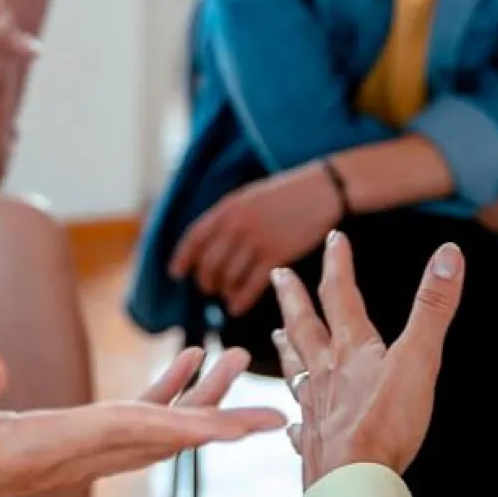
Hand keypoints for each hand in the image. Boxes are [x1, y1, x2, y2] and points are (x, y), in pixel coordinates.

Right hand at [0, 345, 284, 496]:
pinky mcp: (47, 449)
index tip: (251, 422)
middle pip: (155, 437)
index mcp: (40, 448)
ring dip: (188, 401)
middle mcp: (60, 460)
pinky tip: (169, 374)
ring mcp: (58, 458)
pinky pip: (116, 428)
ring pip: (143, 433)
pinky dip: (151, 401)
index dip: (196, 423)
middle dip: (213, 414)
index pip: (133, 433)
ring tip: (225, 359)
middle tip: (265, 391)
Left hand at [168, 162, 342, 316]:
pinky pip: (251, 285)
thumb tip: (207, 243)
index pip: (195, 237)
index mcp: (228, 207)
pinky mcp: (278, 255)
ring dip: (224, 290)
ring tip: (225, 294)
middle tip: (207, 287)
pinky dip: (240, 299)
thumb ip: (228, 217)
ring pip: (229, 276)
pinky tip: (236, 306)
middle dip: (205, 279)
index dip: (183, 258)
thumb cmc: (285, 193)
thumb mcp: (248, 196)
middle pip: (209, 262)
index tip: (176, 273)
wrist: (321, 189)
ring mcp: (257, 240)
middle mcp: (238, 224)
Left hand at [270, 230, 464, 488]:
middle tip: (277, 273)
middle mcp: (325, 372)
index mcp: (350, 348)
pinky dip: (296, 422)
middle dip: (293, 296)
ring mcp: (314, 407)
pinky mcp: (314, 444)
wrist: (353, 481)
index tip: (335, 238)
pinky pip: (300, 428)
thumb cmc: (387, 422)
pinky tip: (292, 426)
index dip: (339, 264)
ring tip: (275, 336)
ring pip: (295, 369)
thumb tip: (449, 253)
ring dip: (287, 349)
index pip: (341, 294)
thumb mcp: (419, 358)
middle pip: (304, 325)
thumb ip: (433, 308)